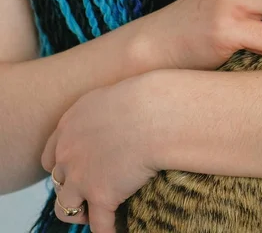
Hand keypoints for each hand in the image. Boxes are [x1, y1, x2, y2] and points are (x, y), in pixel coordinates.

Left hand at [41, 73, 160, 232]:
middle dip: (72, 187)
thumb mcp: (117, 94)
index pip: (52, 155)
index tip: (78, 169)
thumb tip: (124, 117)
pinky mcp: (101, 196)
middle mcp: (68, 153)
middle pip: (58, 180)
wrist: (157, 114)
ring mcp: (81, 177)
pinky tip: (119, 229)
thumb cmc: (148, 98)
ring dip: (80, 212)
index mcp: (70, 125)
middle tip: (90, 190)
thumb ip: (108, 110)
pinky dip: (108, 229)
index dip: (64, 166)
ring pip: (66, 208)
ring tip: (96, 215)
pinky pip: (100, 225)